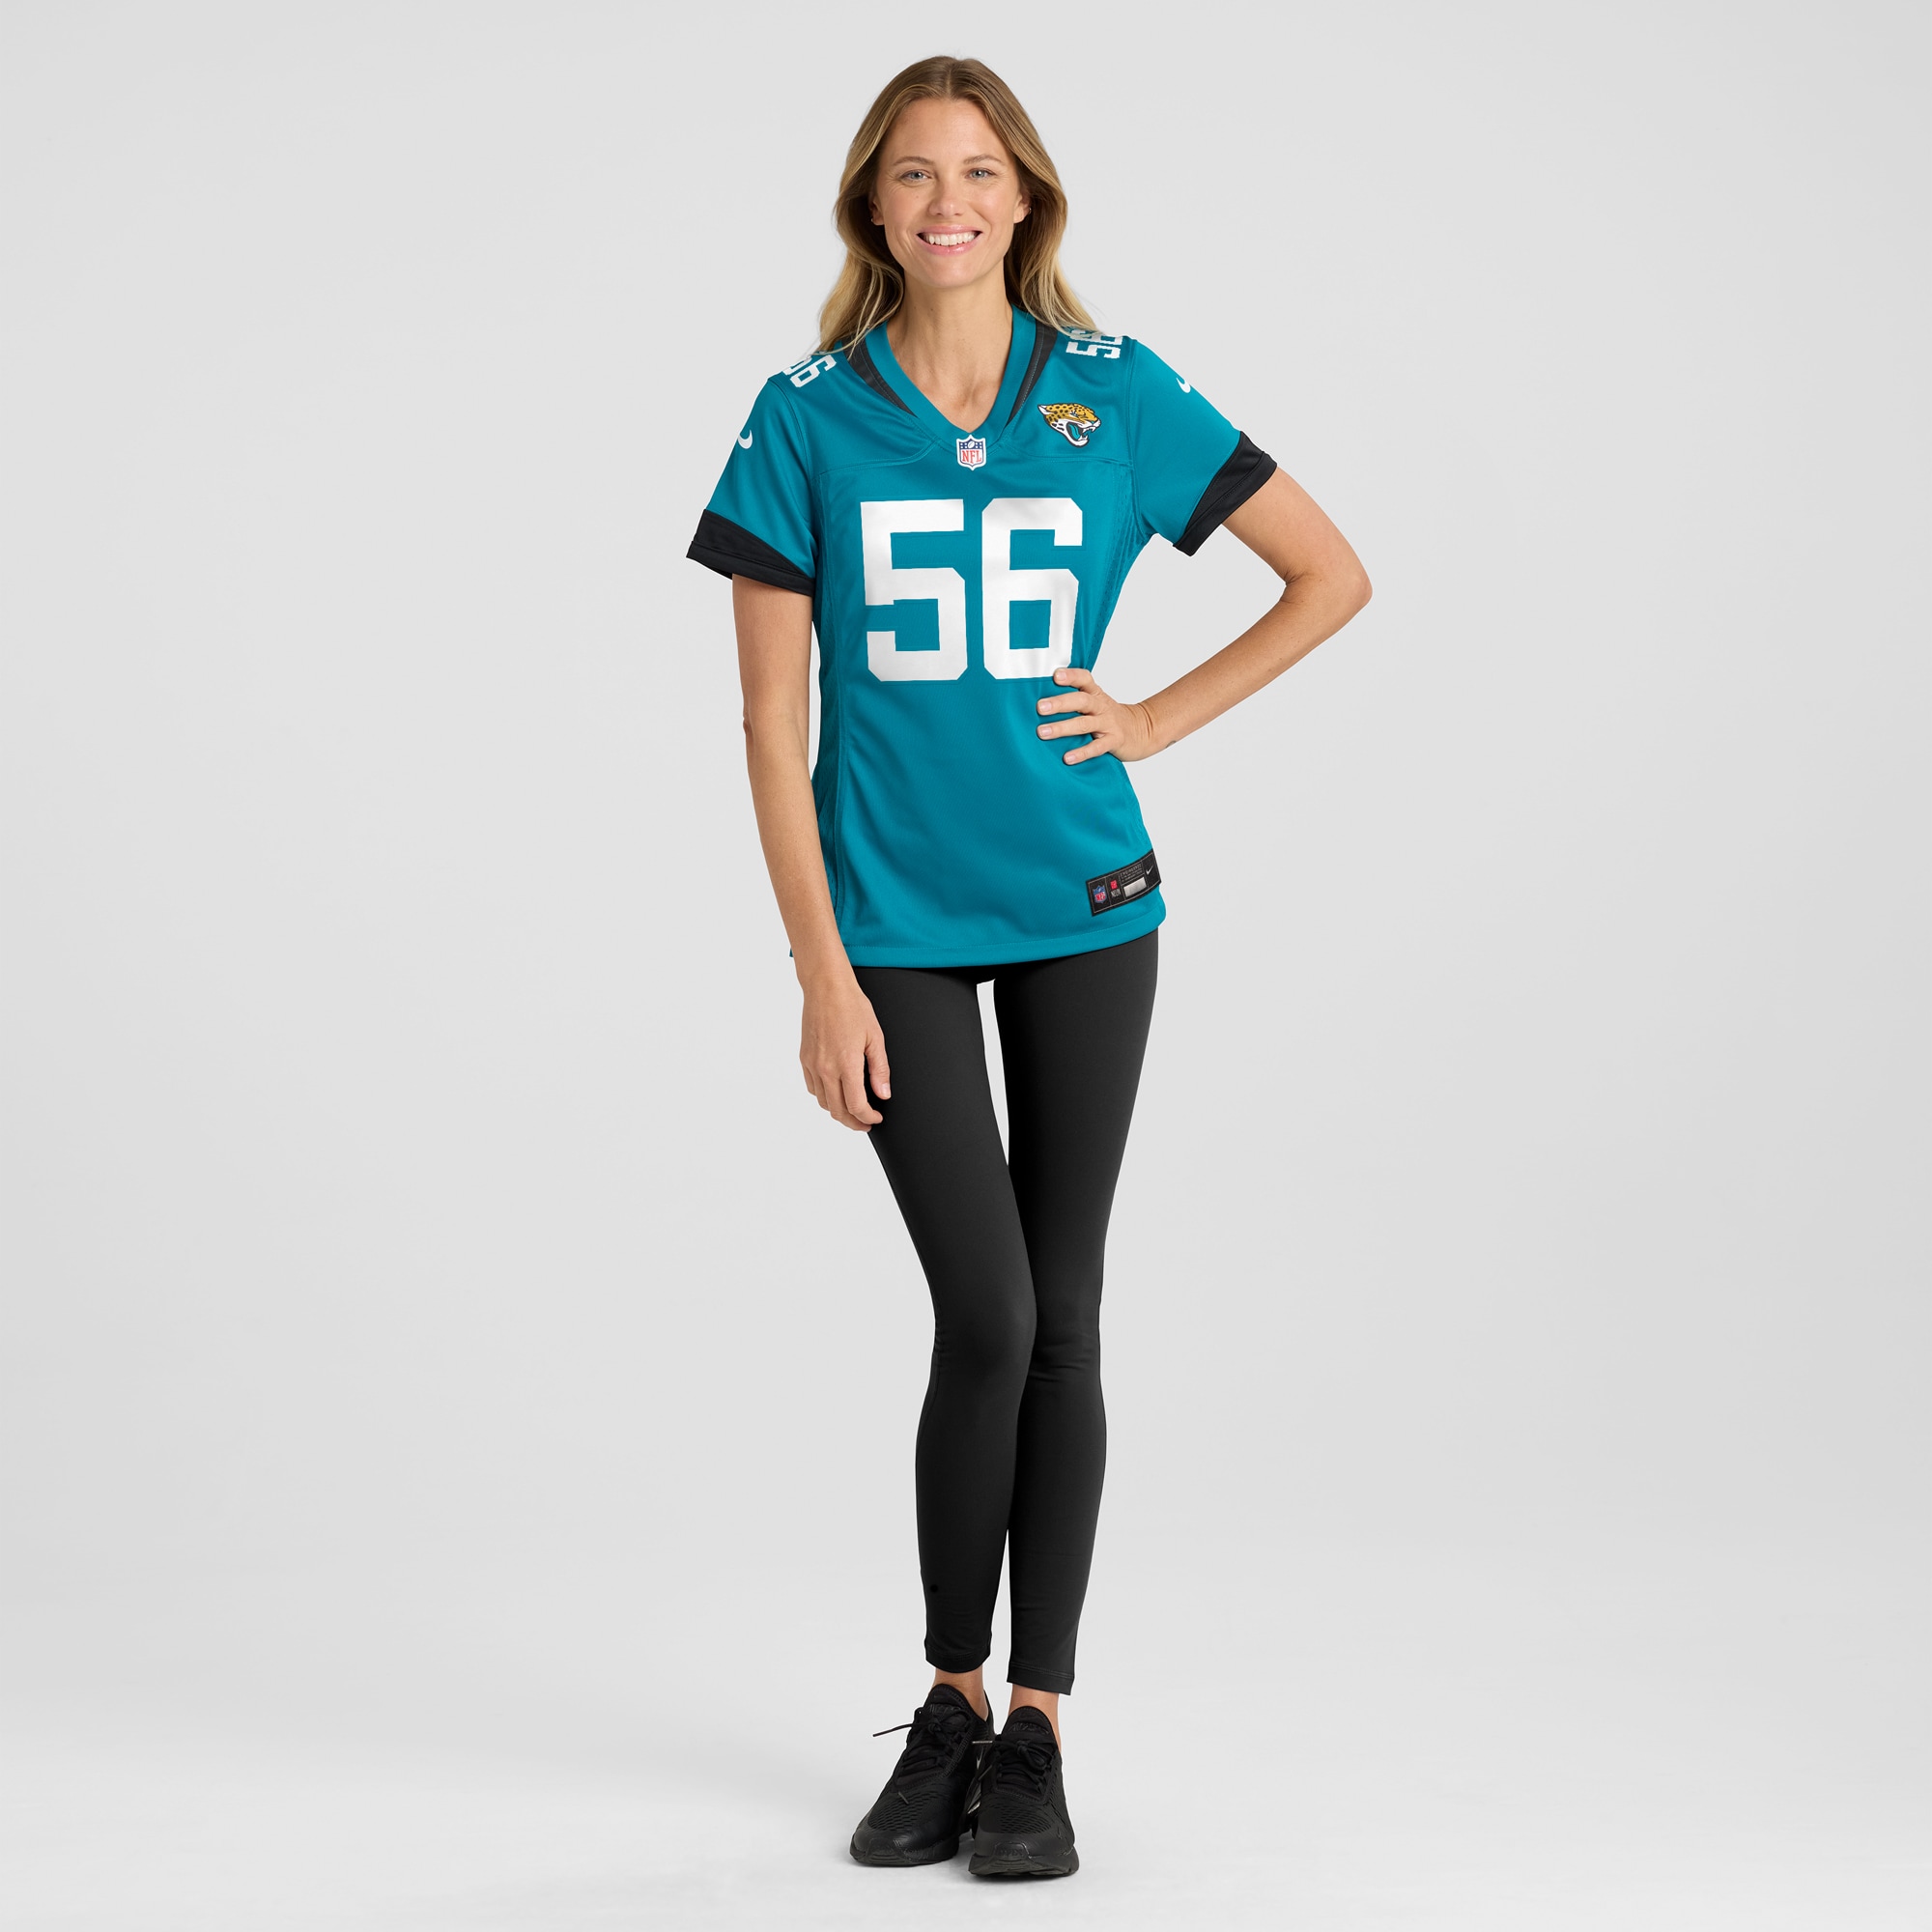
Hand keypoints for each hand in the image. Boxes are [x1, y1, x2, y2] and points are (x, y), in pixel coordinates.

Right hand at [799, 972, 890, 1130]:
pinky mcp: (804, 1059)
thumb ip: (880, 1069)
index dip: (867, 1118)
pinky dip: (824, 1097)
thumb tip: (883, 1093)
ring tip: (852, 1110)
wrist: (826, 988)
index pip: (855, 1106)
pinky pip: (812, 1088)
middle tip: (865, 1123)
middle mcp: (825, 1068)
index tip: (876, 1118)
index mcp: (846, 1063)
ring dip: (838, 1112)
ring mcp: (812, 1064)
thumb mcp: (875, 1037)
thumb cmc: (852, 1007)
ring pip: (823, 1103)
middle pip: (837, 1111)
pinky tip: (835, 1093)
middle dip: (853, 1122)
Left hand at [1034, 667, 1159, 763]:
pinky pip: (1097, 747)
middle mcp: (1101, 706)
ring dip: (1062, 728)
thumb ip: (1074, 700)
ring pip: (1084, 724)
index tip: (1055, 675)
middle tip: (1040, 707)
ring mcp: (1108, 724)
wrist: (1142, 730)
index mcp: (1096, 694)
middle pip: (1081, 701)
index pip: (1084, 679)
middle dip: (1060, 703)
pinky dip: (1082, 753)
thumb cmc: (1109, 717)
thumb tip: (1038, 701)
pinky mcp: (1114, 741)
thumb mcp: (1095, 703)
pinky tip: (1067, 758)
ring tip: (1043, 732)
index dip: (1071, 676)